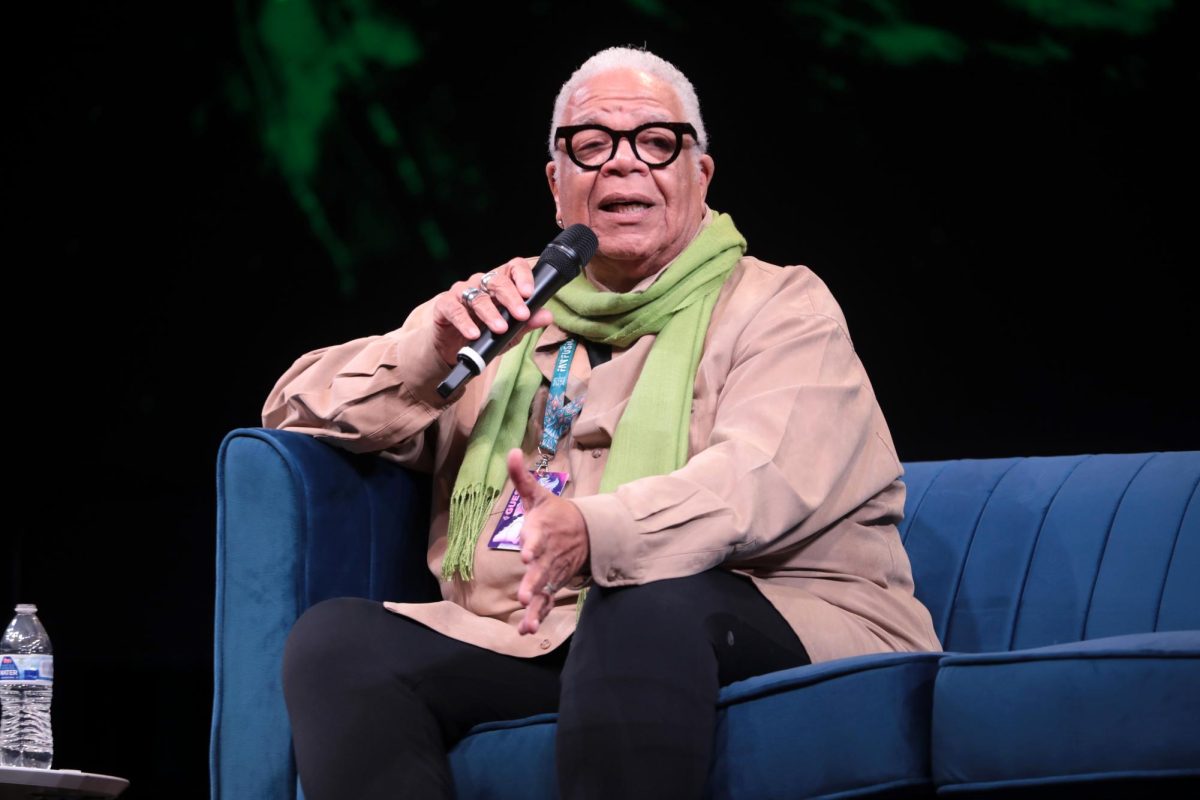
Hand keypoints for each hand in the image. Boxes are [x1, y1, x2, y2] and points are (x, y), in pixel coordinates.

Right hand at [431, 258, 554, 367]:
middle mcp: (481, 283)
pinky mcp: (444, 305)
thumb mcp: (509, 333)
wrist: (451, 347)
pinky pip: (455, 309)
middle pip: (497, 281)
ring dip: (491, 313)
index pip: (514, 268)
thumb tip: (547, 316)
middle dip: (511, 298)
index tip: (530, 293)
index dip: (523, 276)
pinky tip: (474, 333)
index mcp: (500, 284)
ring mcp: (462, 292)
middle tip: (522, 315)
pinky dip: (465, 322)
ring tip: (500, 329)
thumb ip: (527, 323)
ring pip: (478, 296)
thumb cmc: (483, 333)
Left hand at [508, 448, 589, 634]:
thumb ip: (522, 478)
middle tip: (524, 592)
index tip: (525, 554)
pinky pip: (547, 602)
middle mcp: (549, 553)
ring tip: (525, 619)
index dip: (532, 545)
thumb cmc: (555, 513)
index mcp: (544, 529)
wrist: (587, 532)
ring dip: (536, 605)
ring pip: (545, 590)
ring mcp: (553, 572)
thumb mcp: (539, 494)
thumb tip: (510, 452)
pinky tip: (526, 630)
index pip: (538, 536)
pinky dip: (538, 615)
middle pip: (542, 569)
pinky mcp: (554, 585)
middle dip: (534, 581)